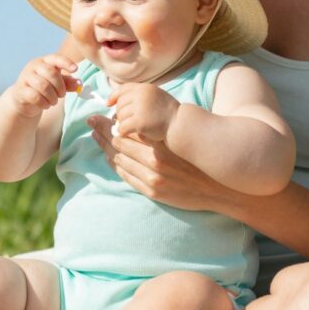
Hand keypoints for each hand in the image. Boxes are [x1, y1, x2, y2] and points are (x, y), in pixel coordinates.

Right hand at [9, 54, 78, 117]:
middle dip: (60, 86)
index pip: (56, 58)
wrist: (23, 99)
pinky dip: (44, 103)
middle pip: (51, 73)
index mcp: (44, 61)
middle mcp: (33, 67)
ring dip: (52, 97)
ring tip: (54, 102)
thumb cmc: (43, 89)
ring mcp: (25, 78)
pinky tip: (46, 105)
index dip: (66, 63)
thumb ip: (68, 83)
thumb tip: (79, 84)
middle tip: (62, 95)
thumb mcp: (57, 84)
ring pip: (43, 86)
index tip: (75, 69)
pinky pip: (35, 96)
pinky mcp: (20, 90)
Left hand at [88, 114, 231, 211]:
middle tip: (91, 123)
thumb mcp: (177, 138)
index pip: (124, 133)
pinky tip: (111, 157)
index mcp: (160, 145)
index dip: (108, 124)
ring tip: (96, 137)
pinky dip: (116, 166)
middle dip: (101, 133)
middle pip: (118, 145)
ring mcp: (152, 179)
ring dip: (105, 149)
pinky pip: (127, 177)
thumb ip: (156, 132)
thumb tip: (132, 121)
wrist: (217, 185)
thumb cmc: (197, 156)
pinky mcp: (153, 192)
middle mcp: (154, 162)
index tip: (98, 116)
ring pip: (119, 161)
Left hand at [107, 83, 179, 141]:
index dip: (114, 96)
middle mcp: (141, 95)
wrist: (180, 124)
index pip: (122, 89)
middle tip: (126, 121)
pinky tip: (128, 134)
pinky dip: (123, 132)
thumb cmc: (168, 113)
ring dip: (123, 123)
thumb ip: (140, 95)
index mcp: (144, 88)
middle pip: (120, 104)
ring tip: (131, 127)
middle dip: (121, 113)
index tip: (109, 103)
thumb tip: (117, 101)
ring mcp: (140, 108)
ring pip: (120, 116)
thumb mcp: (155, 96)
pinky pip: (123, 127)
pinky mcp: (139, 122)